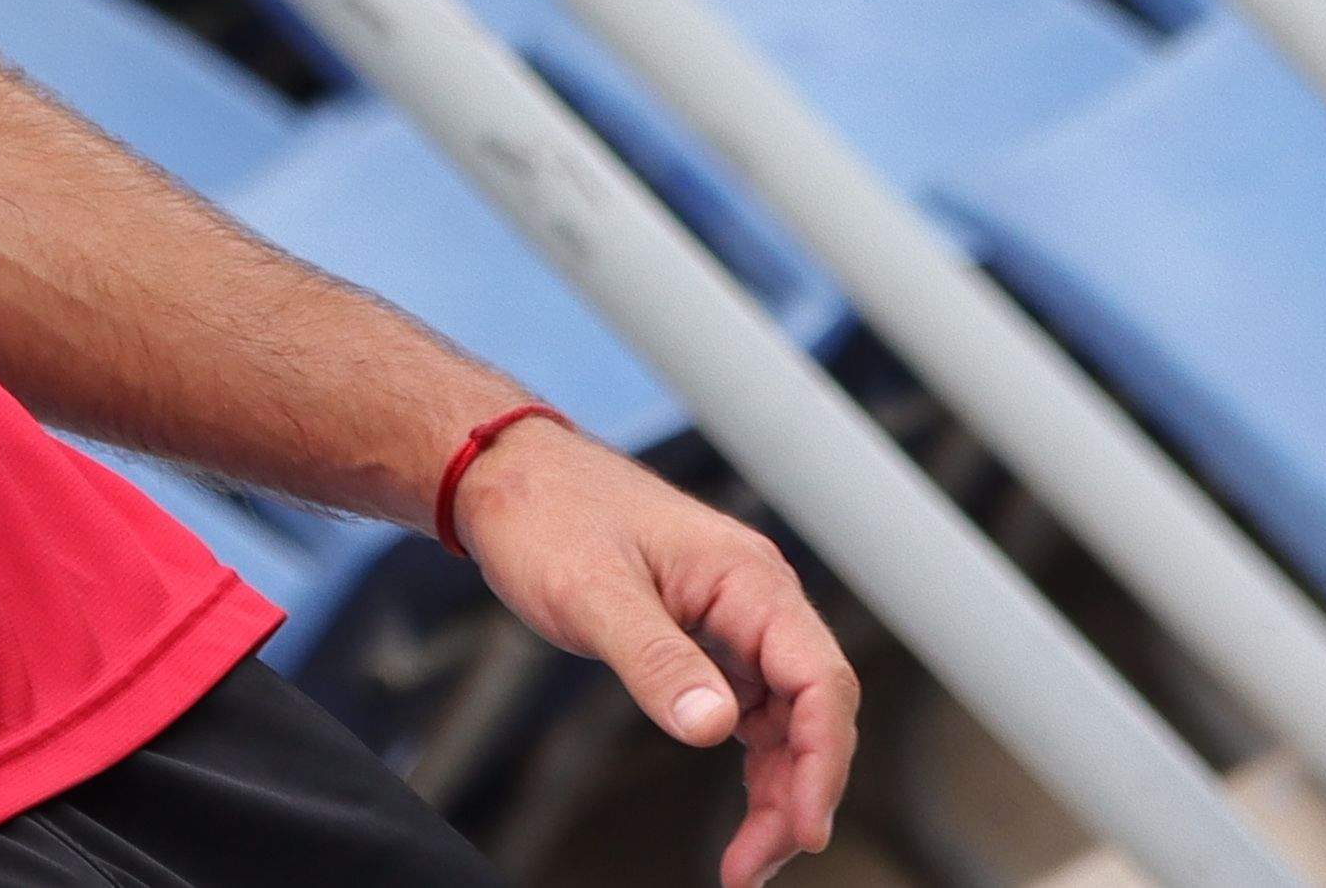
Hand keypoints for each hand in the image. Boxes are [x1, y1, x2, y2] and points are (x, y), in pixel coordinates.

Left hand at [447, 416, 857, 887]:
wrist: (502, 477)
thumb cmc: (545, 514)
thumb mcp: (591, 591)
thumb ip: (654, 658)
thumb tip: (713, 729)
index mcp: (748, 579)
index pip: (820, 680)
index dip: (823, 760)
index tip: (801, 828)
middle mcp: (755, 600)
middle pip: (811, 711)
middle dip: (795, 792)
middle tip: (752, 866)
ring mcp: (733, 620)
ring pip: (785, 720)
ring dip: (776, 788)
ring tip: (744, 860)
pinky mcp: (705, 638)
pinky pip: (751, 710)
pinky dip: (752, 762)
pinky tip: (743, 805)